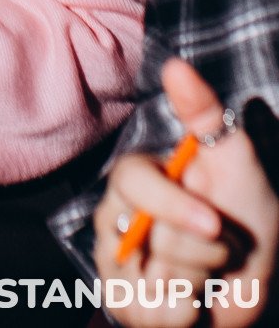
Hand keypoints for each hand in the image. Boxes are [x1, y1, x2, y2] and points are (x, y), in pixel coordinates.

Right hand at [94, 59, 278, 324]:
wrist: (252, 276)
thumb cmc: (241, 212)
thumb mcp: (234, 158)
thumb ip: (203, 112)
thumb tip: (175, 65)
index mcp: (135, 180)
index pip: (133, 183)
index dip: (173, 206)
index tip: (214, 223)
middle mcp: (116, 218)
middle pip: (152, 237)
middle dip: (203, 249)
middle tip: (218, 241)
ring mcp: (116, 265)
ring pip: (159, 279)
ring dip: (201, 280)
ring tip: (207, 270)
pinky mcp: (125, 305)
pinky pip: (158, 315)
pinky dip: (189, 313)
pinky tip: (195, 301)